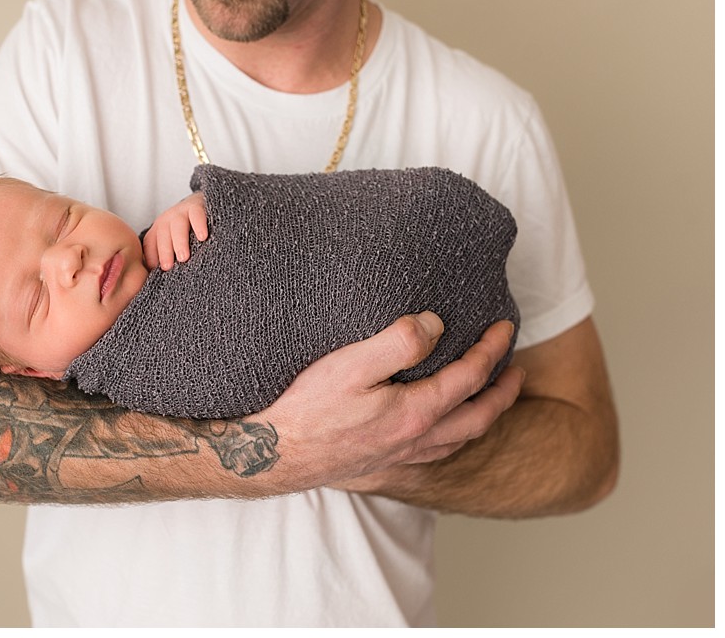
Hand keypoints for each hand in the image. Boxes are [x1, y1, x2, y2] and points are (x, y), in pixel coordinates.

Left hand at [144, 192, 207, 270]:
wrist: (202, 204)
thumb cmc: (187, 232)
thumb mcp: (173, 242)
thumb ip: (165, 257)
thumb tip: (157, 280)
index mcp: (158, 230)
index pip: (151, 243)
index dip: (152, 257)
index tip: (156, 271)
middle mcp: (167, 220)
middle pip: (162, 235)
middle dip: (164, 251)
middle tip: (167, 267)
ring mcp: (182, 211)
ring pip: (177, 225)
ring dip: (179, 241)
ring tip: (183, 257)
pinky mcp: (198, 206)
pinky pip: (197, 214)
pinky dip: (199, 225)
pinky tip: (202, 237)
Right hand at [256, 312, 524, 491]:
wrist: (274, 454)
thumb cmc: (307, 408)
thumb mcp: (351, 363)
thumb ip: (399, 342)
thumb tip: (436, 325)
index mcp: (417, 412)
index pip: (470, 377)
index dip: (492, 349)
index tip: (503, 327)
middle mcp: (418, 439)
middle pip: (479, 416)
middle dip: (504, 391)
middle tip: (516, 370)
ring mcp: (402, 456)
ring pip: (461, 440)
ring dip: (484, 417)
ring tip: (490, 398)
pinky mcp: (383, 465)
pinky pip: (436, 455)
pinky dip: (455, 439)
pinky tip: (444, 431)